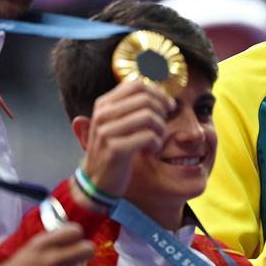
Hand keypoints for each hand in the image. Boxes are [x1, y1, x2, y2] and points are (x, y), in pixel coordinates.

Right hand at [0, 223, 94, 265]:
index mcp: (42, 247)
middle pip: (88, 248)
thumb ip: (47, 245)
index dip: (75, 235)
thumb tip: (64, 240)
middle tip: (76, 256)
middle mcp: (54, 261)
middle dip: (84, 251)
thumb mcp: (25, 253)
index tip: (71, 239)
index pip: (75, 231)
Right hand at [79, 80, 174, 197]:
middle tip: (161, 127)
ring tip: (155, 140)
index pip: (136, 84)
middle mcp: (102, 114)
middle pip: (145, 99)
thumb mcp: (117, 124)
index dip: (158, 93)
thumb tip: (161, 94)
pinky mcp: (115, 149)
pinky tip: (150, 151)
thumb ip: (133, 107)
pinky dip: (156, 145)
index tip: (168, 107)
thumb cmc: (114, 150)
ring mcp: (107, 131)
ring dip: (160, 129)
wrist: (96, 181)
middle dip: (161, 112)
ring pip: (149, 117)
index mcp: (103, 104)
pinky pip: (149, 137)